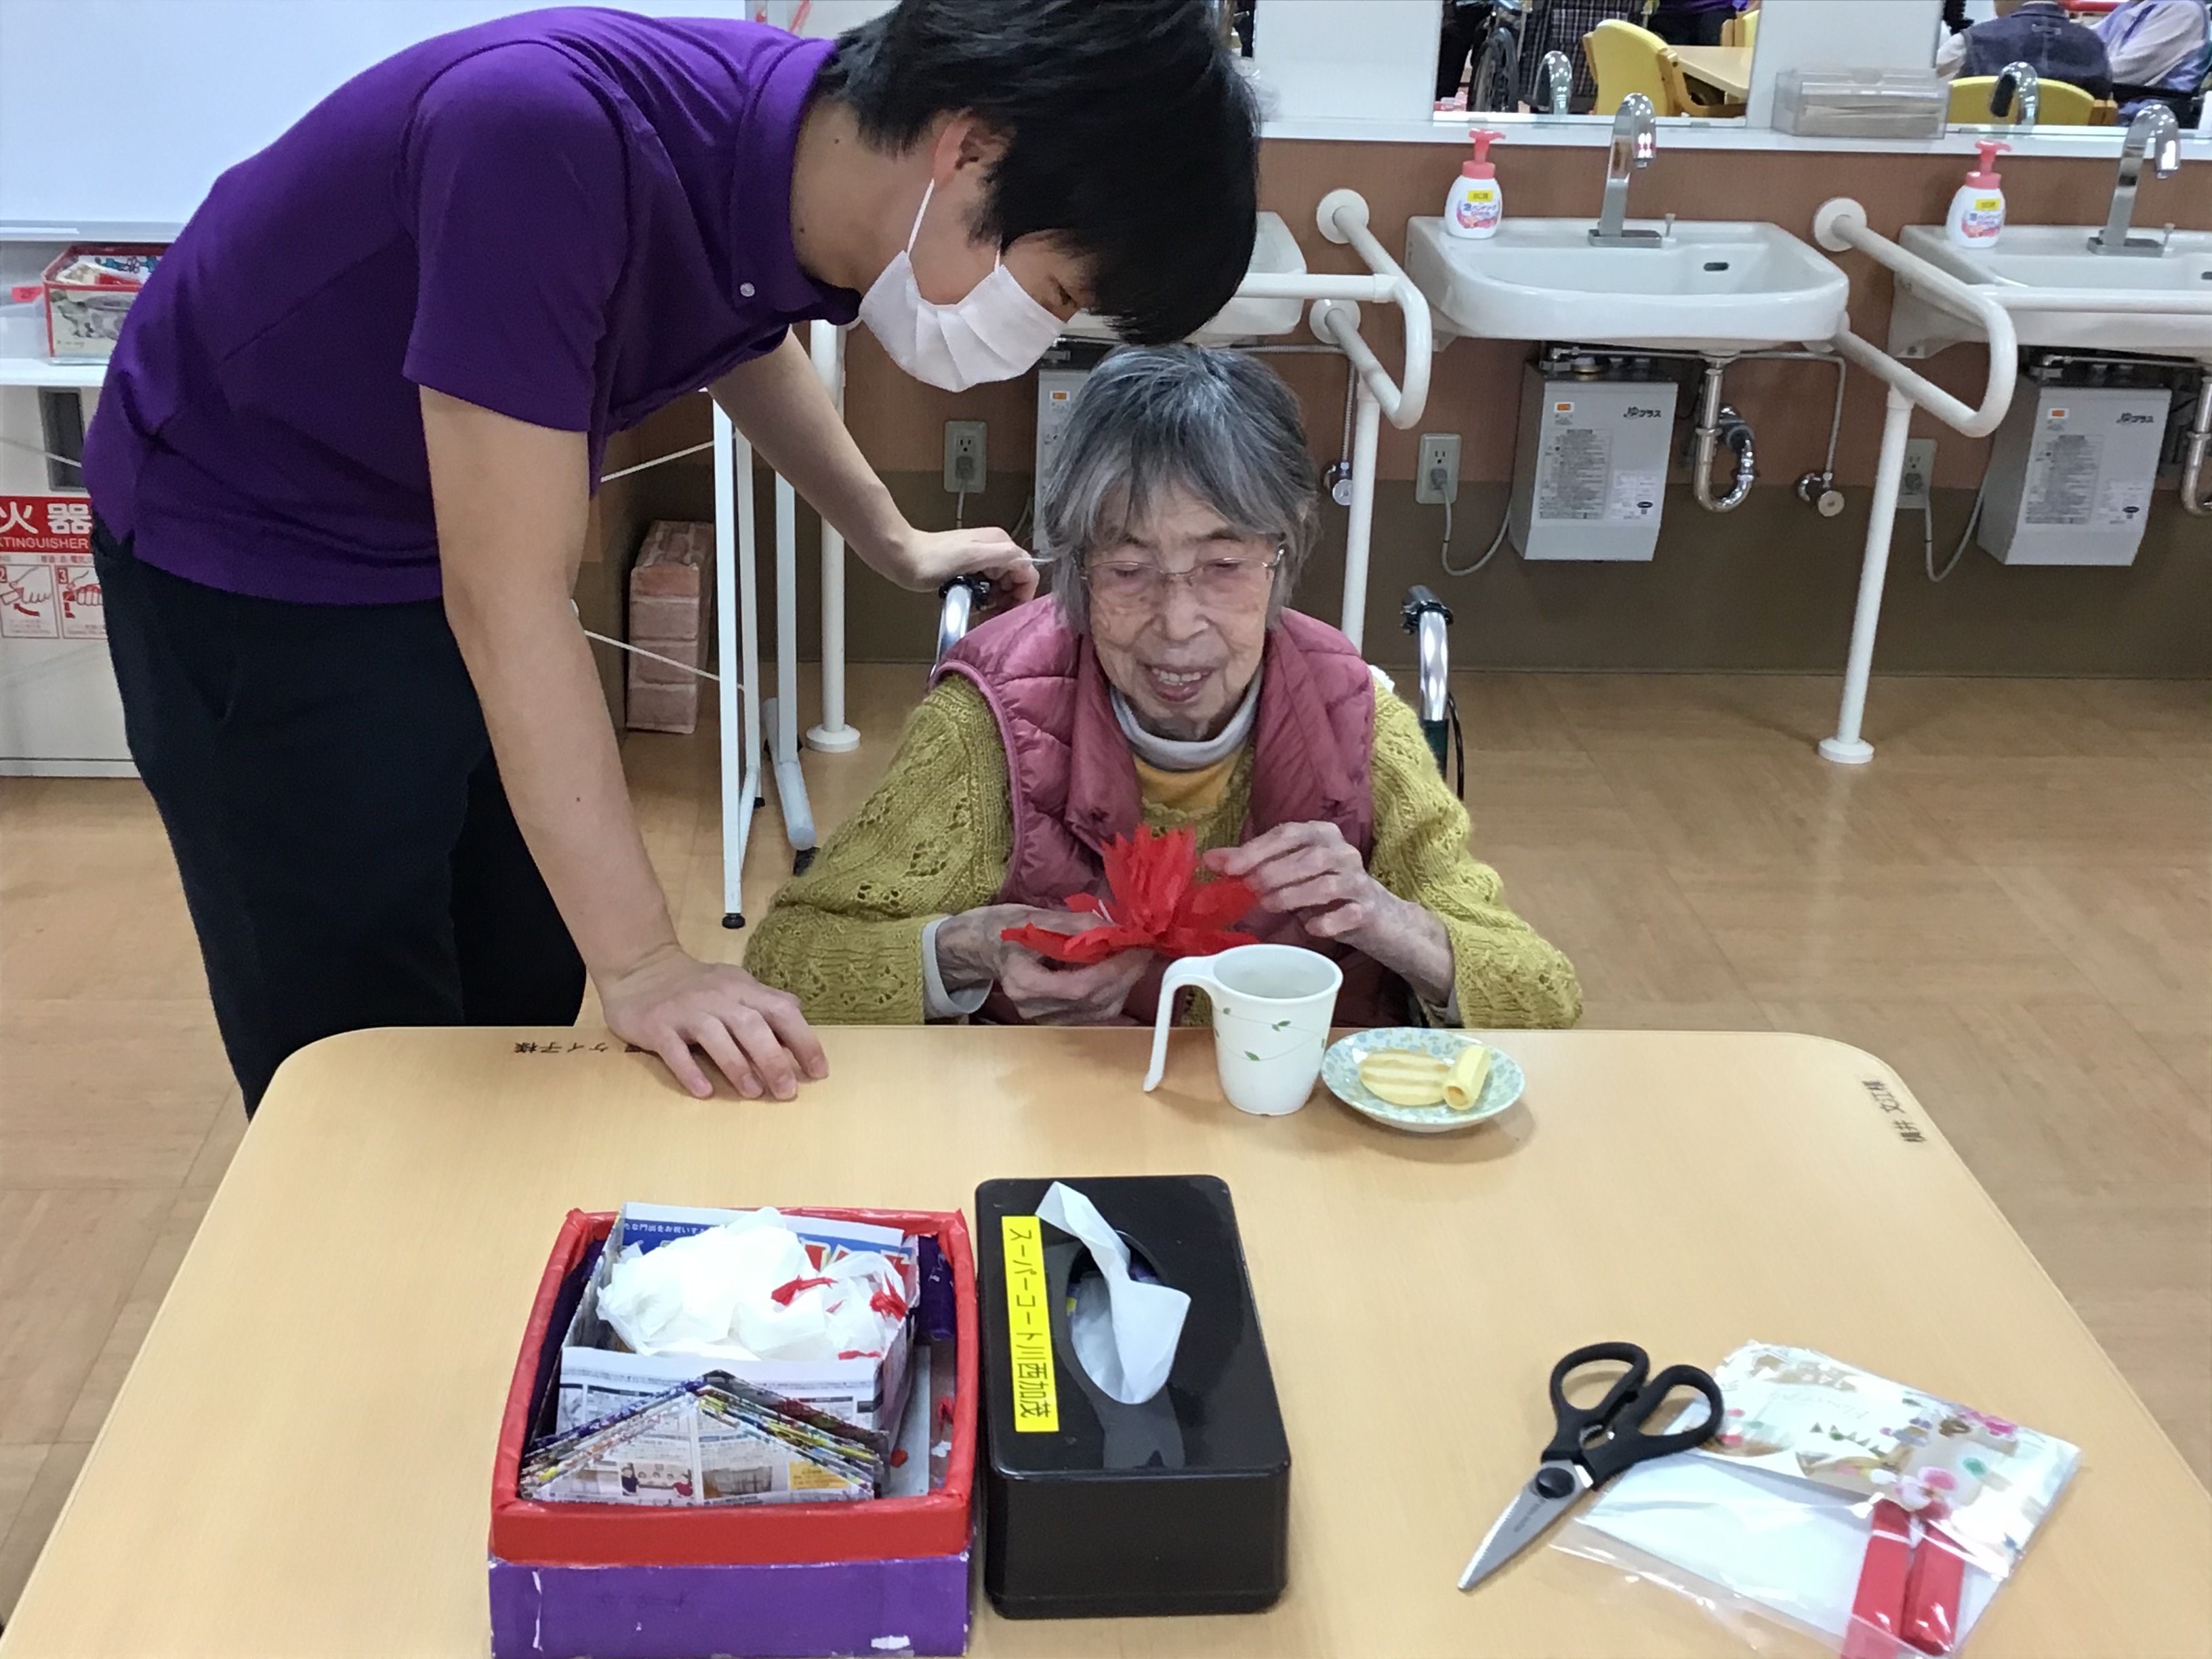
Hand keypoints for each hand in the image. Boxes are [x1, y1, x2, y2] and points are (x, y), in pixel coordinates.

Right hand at [598, 943, 827, 1100]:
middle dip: (772, 1059)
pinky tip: (703, 1091)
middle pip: (751, 1026)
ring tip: (754, 1092)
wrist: (639, 968)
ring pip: (715, 1036)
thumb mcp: (735, 984)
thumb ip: (765, 1000)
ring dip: (737, 1065)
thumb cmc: (696, 985)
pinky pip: (674, 1049)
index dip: (803, 1040)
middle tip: (787, 1091)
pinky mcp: (657, 1026)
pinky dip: (689, 1070)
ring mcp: (685, 1011)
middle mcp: (717, 998)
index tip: (818, 1071)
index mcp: (742, 989)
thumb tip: (798, 1012)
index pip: (781, 1011)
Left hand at [879, 524, 1039, 604]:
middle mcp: (995, 548)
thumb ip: (1005, 557)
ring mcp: (983, 558)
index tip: (1007, 611)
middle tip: (992, 614)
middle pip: (1017, 580)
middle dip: (1009, 600)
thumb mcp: (973, 557)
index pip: (1028, 572)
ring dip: (996, 601)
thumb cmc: (932, 560)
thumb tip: (1028, 564)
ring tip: (981, 610)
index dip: (1023, 595)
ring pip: (1003, 585)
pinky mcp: (970, 568)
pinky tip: (973, 603)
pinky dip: (984, 597)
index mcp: (1001, 542)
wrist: (903, 558)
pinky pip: (988, 586)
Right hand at [935, 905, 1150, 1024]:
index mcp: (1024, 983)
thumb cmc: (1005, 928)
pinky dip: (1114, 993)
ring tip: (1136, 956)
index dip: (1114, 970)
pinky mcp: (1055, 1020)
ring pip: (1099, 1012)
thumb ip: (1075, 924)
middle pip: (1094, 1002)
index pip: (1079, 988)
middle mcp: (1034, 1009)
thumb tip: (1115, 928)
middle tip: (1145, 948)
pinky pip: (1095, 1015)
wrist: (983, 947)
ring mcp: (1044, 1019)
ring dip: (1124, 984)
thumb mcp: (1034, 917)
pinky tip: (1122, 972)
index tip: (1137, 947)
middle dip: (1126, 975)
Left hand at [1205, 824, 1456, 1006]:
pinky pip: (1347, 914)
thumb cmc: (1326, 895)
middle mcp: (1344, 852)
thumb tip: (1211, 861)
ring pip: (1326, 884)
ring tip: (1270, 906)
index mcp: (1322, 835)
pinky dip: (1326, 921)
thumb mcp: (1291, 876)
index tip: (1227, 866)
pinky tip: (1310, 927)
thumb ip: (1255, 866)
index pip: (1287, 833)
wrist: (1379, 919)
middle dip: (1273, 873)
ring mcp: (1359, 881)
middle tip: (1248, 889)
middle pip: (1308, 856)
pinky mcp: (1369, 910)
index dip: (1256, 849)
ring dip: (1293, 895)